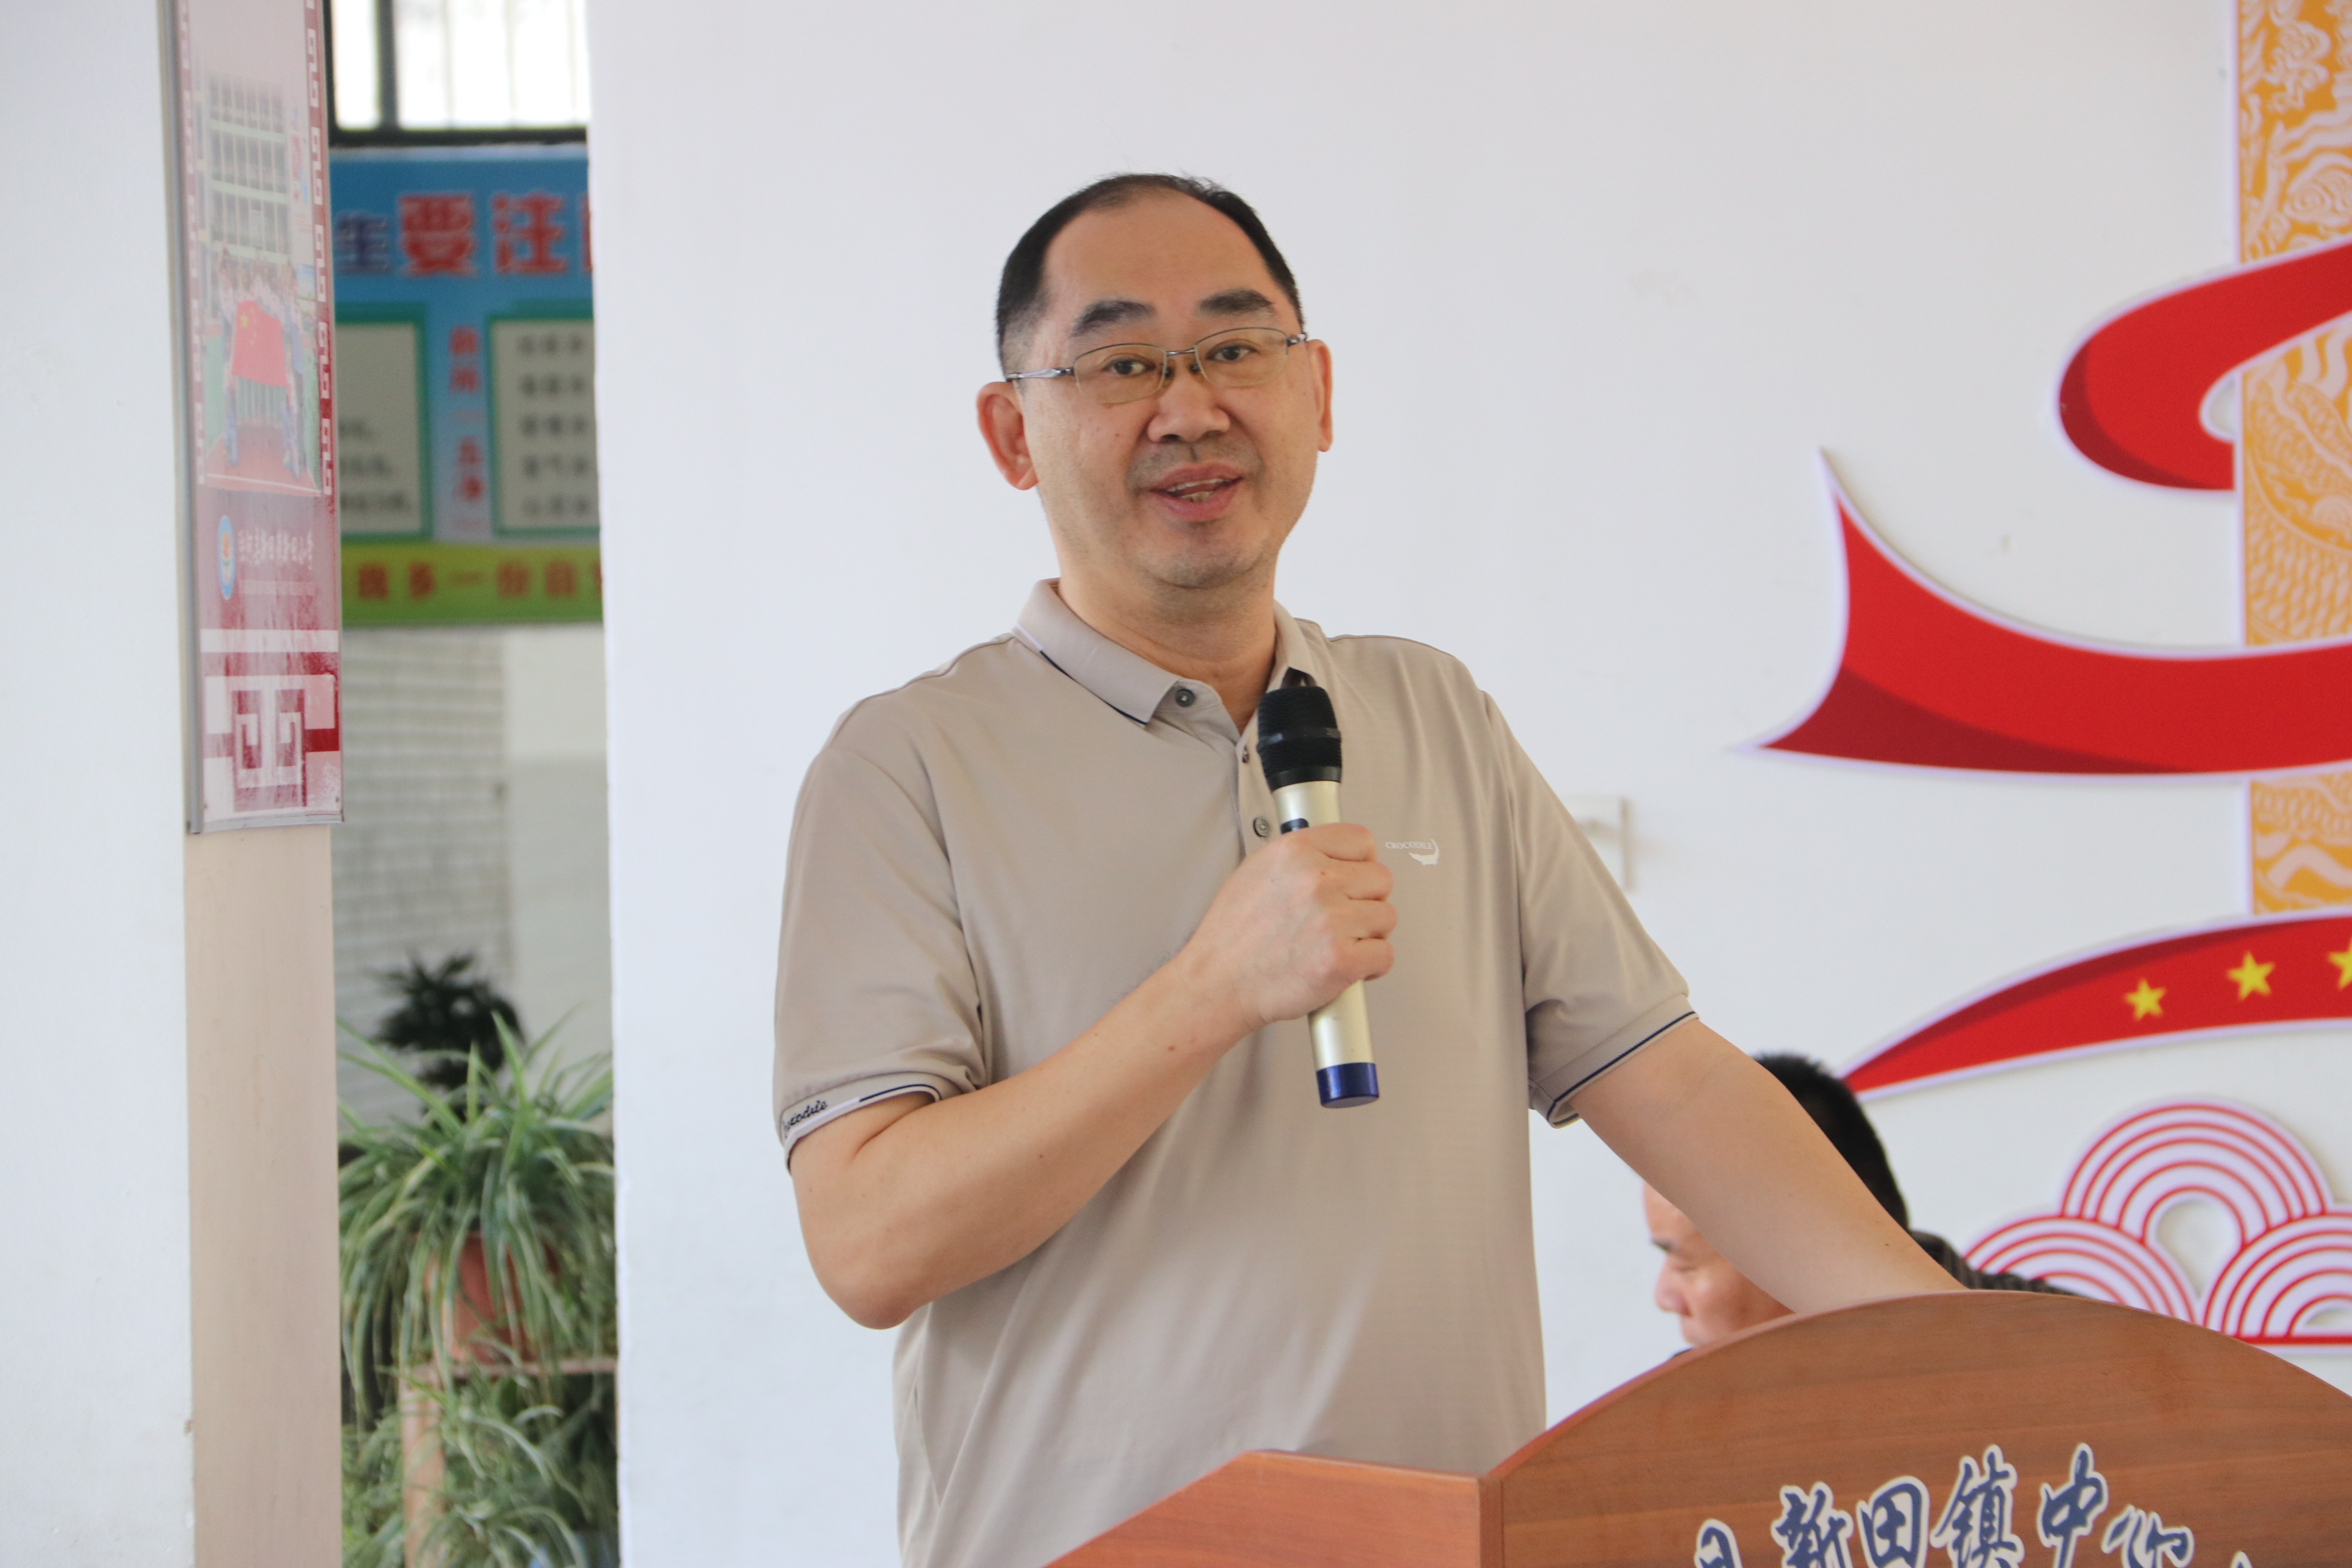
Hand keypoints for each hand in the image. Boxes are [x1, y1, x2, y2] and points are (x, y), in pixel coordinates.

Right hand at [1177, 823, 1396, 1039]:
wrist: (1217, 984)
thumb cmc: (1231, 938)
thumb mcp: (1254, 872)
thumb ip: (1297, 859)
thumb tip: (1329, 855)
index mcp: (1295, 853)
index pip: (1360, 840)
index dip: (1361, 863)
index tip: (1355, 878)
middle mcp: (1315, 881)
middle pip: (1381, 878)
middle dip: (1367, 900)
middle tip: (1346, 917)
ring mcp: (1330, 920)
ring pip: (1386, 917)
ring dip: (1370, 934)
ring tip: (1342, 943)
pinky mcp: (1341, 960)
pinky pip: (1385, 955)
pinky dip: (1372, 966)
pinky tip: (1349, 966)